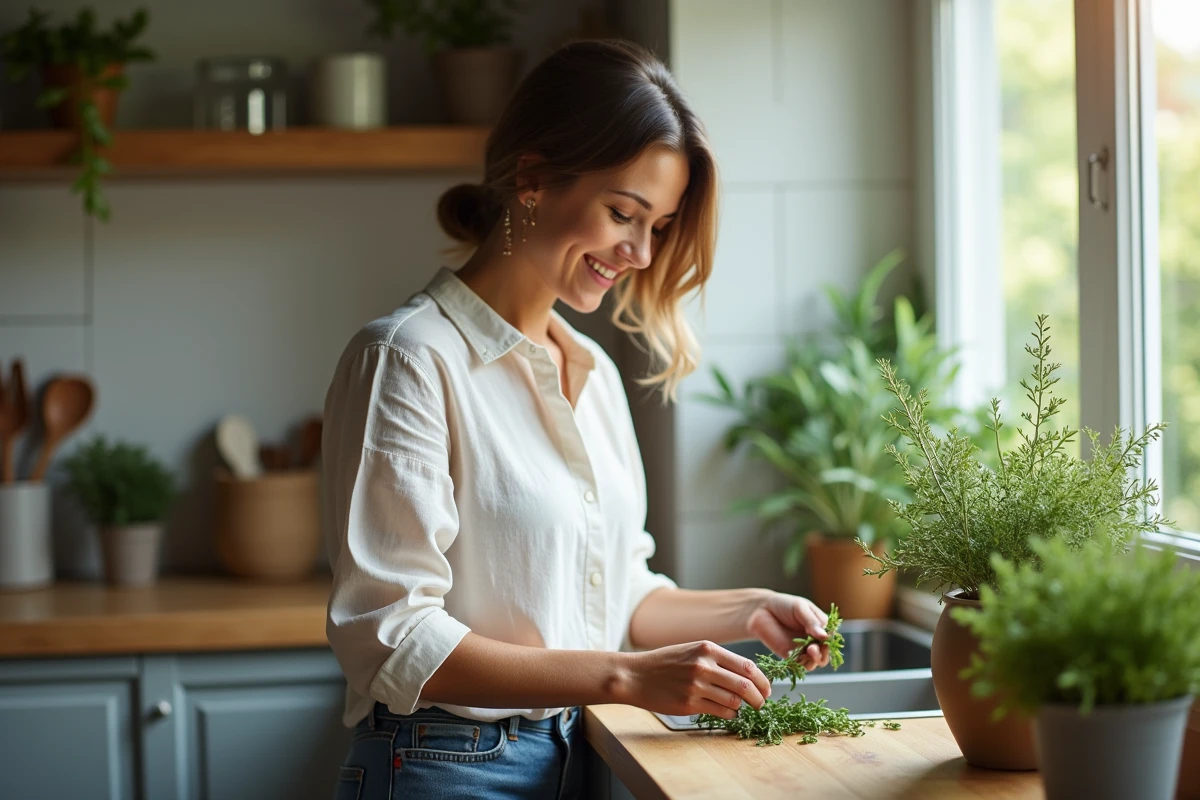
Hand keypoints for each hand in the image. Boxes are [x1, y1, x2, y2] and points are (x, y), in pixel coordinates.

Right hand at [619, 641, 772, 719]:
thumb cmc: (664, 663)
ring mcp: (696, 686)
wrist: (634, 675)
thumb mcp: (691, 650)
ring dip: (742, 707)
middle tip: (761, 703)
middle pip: (745, 685)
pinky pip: (720, 712)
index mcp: (707, 648)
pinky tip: (727, 712)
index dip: (762, 680)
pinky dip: (730, 714)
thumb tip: (746, 675)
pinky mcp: (689, 704)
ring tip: (740, 707)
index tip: (766, 689)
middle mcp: (703, 665)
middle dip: (759, 697)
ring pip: (734, 701)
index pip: (747, 666)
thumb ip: (716, 659)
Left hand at [744, 592, 830, 669]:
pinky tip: (798, 658)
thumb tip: (825, 636)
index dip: (829, 640)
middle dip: (823, 653)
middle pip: (825, 653)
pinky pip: (799, 665)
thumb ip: (812, 621)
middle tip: (814, 647)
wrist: (761, 609)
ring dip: (815, 660)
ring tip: (810, 651)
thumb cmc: (784, 605)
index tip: (824, 638)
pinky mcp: (790, 656)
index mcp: (820, 627)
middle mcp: (813, 640)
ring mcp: (802, 649)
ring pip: (814, 662)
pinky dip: (801, 664)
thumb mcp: (800, 608)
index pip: (830, 637)